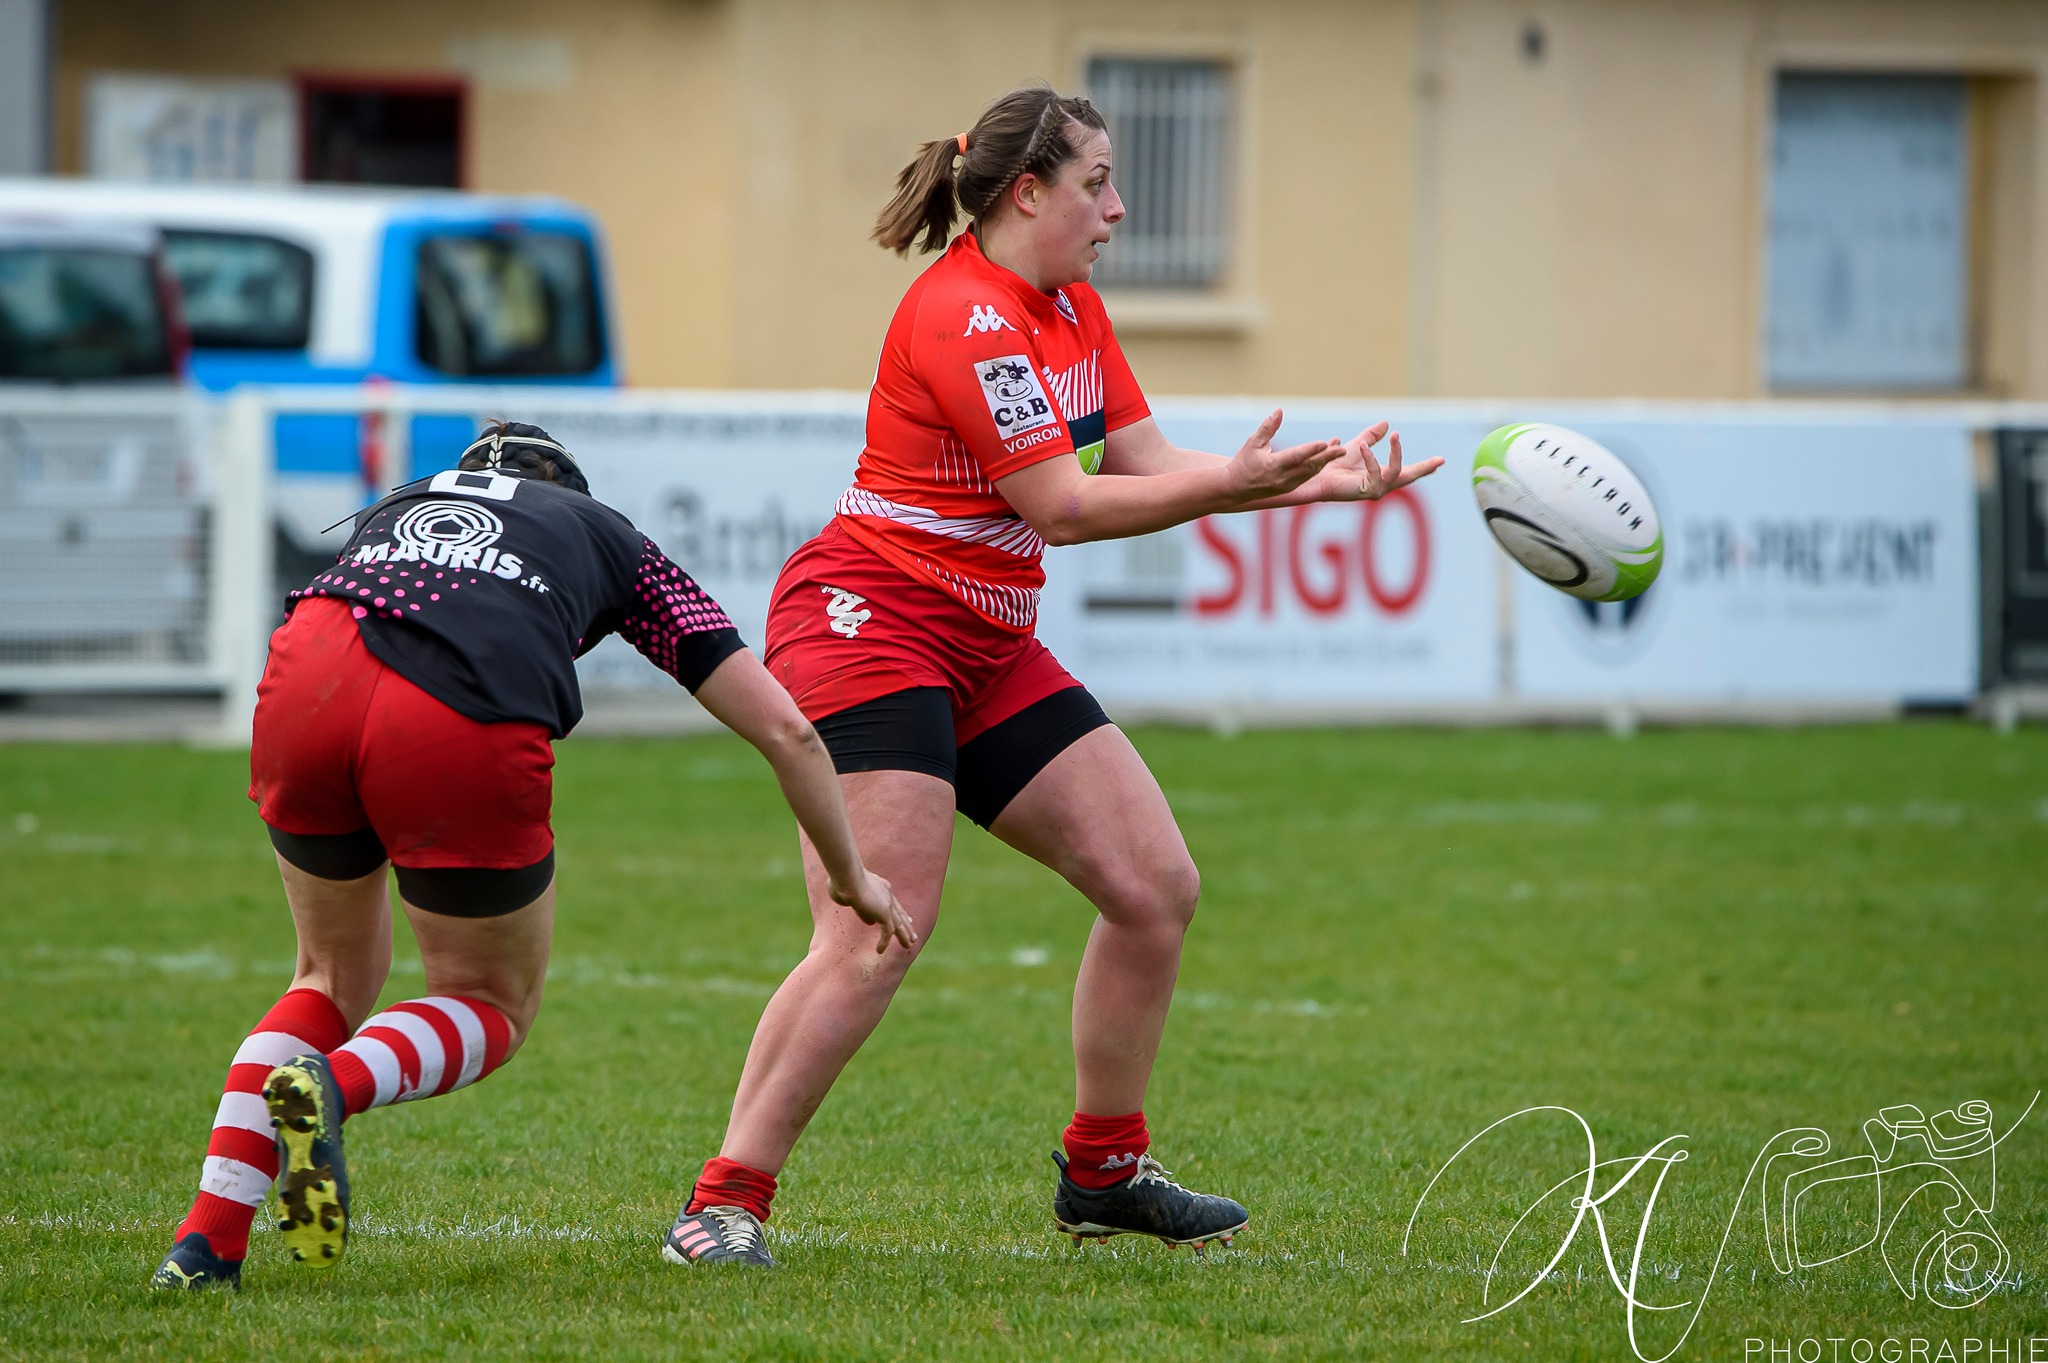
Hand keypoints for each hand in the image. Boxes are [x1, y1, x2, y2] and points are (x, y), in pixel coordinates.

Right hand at [830, 868, 917, 953]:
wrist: (847, 877)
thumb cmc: (843, 881)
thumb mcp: (853, 896)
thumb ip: (862, 909)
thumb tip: (871, 922)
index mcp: (881, 887)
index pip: (893, 903)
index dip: (899, 913)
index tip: (907, 919)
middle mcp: (887, 894)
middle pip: (900, 914)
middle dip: (907, 926)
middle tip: (913, 937)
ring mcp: (887, 904)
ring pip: (899, 924)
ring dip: (904, 936)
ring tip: (908, 946)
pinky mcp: (884, 913)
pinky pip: (887, 932)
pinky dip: (884, 942)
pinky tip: (880, 951)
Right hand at [1225, 409, 1345, 502]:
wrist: (1235, 488)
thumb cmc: (1243, 462)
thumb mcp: (1253, 442)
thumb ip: (1268, 427)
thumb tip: (1279, 410)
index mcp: (1272, 465)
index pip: (1296, 456)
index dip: (1311, 449)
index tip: (1324, 442)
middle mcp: (1282, 477)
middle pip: (1309, 466)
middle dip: (1327, 457)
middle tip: (1343, 449)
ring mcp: (1287, 485)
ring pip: (1311, 473)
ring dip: (1325, 462)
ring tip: (1339, 451)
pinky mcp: (1289, 488)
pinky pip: (1307, 477)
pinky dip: (1318, 467)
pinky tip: (1327, 459)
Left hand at [1311, 423, 1443, 501]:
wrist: (1319, 477)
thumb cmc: (1336, 465)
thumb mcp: (1358, 446)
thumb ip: (1371, 436)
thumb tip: (1387, 424)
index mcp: (1383, 475)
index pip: (1407, 471)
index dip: (1424, 466)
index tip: (1441, 461)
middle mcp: (1383, 485)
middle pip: (1410, 477)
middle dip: (1424, 468)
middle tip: (1439, 460)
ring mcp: (1377, 490)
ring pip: (1396, 471)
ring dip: (1396, 452)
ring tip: (1396, 436)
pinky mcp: (1367, 492)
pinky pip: (1376, 473)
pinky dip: (1370, 458)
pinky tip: (1363, 445)